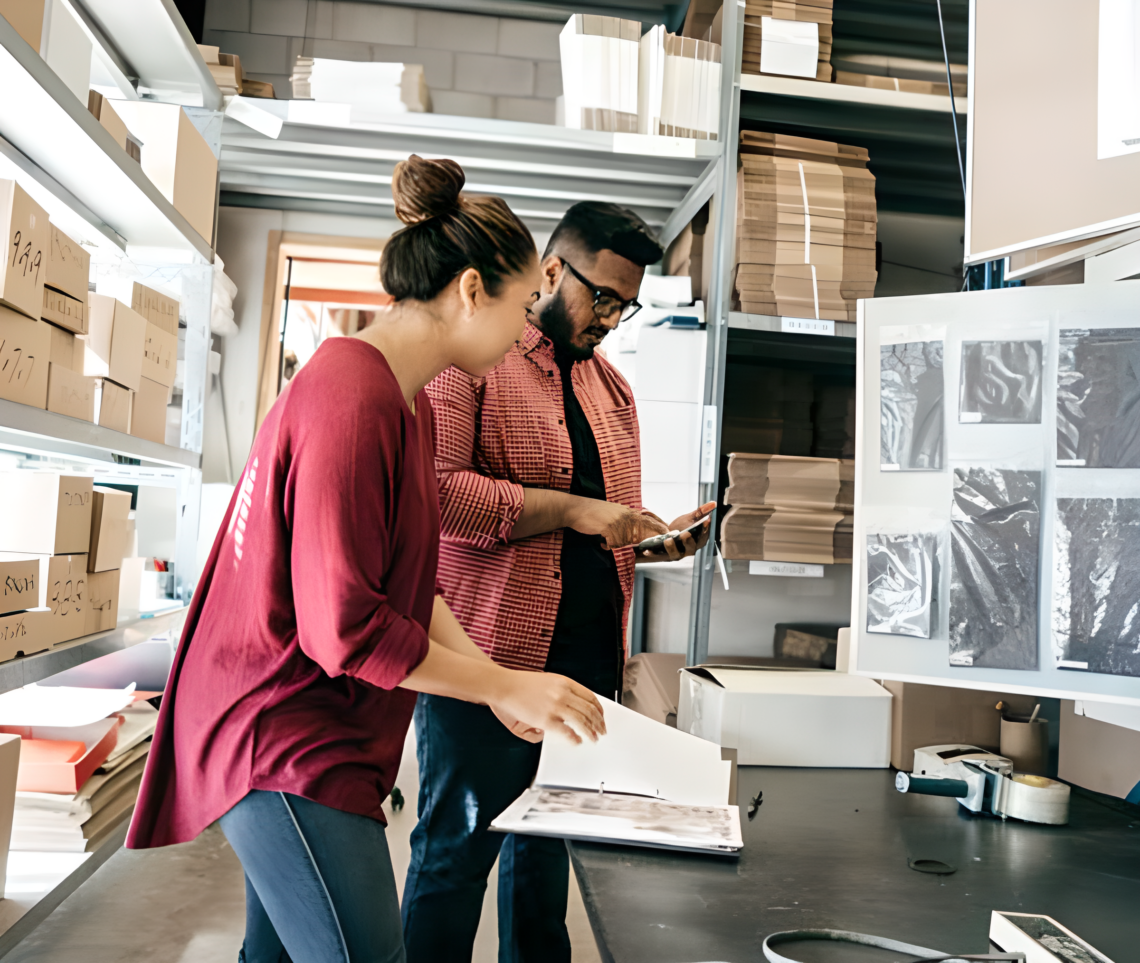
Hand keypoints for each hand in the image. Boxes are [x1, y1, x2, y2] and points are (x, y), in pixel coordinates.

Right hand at [489, 671, 606, 744]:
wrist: (502, 685)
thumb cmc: (520, 684)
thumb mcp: (546, 681)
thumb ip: (560, 694)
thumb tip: (567, 712)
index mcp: (564, 682)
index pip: (590, 696)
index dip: (599, 709)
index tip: (601, 717)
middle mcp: (563, 693)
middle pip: (589, 710)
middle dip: (598, 722)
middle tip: (601, 731)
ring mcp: (555, 706)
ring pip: (582, 721)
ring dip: (591, 731)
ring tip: (593, 739)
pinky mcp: (545, 719)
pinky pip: (566, 731)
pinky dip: (575, 737)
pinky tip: (577, 741)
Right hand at [567, 498, 665, 549]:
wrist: (575, 508)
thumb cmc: (591, 513)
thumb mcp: (612, 514)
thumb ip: (624, 522)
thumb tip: (634, 534)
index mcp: (626, 511)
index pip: (647, 519)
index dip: (658, 527)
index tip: (667, 533)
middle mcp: (624, 514)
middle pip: (644, 528)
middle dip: (651, 537)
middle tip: (653, 545)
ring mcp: (617, 520)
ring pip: (627, 539)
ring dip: (618, 543)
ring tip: (608, 541)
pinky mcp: (608, 526)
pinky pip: (614, 542)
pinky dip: (607, 545)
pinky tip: (602, 542)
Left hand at [641, 501, 715, 560]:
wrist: (665, 536)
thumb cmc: (680, 528)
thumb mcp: (690, 518)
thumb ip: (701, 512)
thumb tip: (713, 503)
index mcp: (698, 541)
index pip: (703, 536)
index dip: (705, 529)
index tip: (706, 521)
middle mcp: (689, 549)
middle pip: (691, 548)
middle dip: (689, 541)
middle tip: (686, 534)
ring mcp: (677, 553)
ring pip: (676, 554)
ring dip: (672, 548)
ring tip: (668, 540)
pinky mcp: (664, 555)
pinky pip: (658, 556)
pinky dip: (653, 553)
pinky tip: (647, 550)